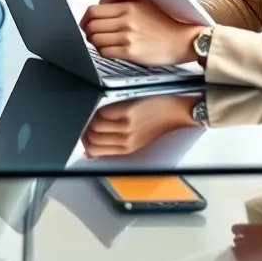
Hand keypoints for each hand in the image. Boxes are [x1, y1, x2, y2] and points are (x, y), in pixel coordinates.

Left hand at [80, 0, 203, 66]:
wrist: (183, 40)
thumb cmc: (164, 21)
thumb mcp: (141, 0)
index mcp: (127, 7)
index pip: (93, 11)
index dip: (85, 18)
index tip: (88, 21)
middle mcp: (126, 21)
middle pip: (91, 26)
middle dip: (87, 30)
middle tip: (92, 32)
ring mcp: (128, 37)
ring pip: (95, 40)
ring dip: (94, 41)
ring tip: (102, 40)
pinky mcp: (131, 52)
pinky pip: (105, 52)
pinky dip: (103, 51)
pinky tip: (110, 48)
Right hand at [82, 94, 199, 157]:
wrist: (176, 113)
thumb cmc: (157, 124)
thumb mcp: (136, 141)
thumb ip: (115, 146)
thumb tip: (90, 151)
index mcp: (127, 150)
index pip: (94, 151)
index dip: (85, 144)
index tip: (85, 137)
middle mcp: (125, 141)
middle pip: (92, 139)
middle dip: (86, 131)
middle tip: (89, 124)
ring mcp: (126, 126)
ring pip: (94, 126)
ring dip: (91, 120)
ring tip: (98, 116)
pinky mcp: (126, 112)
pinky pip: (102, 113)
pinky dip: (100, 110)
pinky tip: (106, 109)